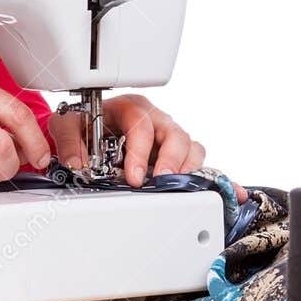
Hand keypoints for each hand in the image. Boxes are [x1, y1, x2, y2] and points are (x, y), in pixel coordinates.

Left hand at [49, 94, 247, 203]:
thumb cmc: (85, 122)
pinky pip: (202, 164)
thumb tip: (78, 162)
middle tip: (161, 181)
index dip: (139, 152)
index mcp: (132, 108)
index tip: (133, 176)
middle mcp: (156, 120)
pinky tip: (233, 192)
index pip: (142, 125)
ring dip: (188, 169)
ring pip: (192, 147)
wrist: (89, 126)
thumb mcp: (68, 124)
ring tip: (178, 188)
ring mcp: (171, 137)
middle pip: (176, 134)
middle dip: (171, 160)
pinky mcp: (179, 155)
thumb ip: (71, 141)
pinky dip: (217, 178)